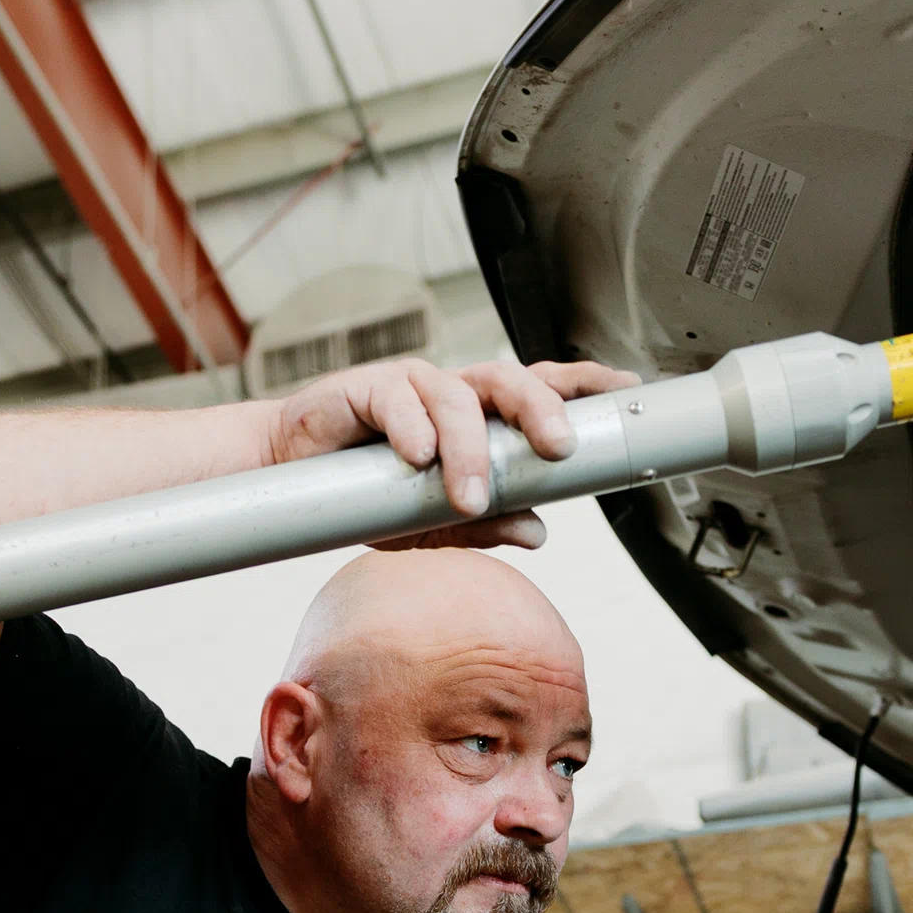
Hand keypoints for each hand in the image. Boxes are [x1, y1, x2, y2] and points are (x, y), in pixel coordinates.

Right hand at [265, 357, 639, 549]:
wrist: (286, 476)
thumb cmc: (365, 493)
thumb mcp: (429, 523)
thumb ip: (481, 526)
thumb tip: (539, 532)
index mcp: (479, 416)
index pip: (541, 388)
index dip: (583, 385)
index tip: (626, 391)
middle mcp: (452, 392)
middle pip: (509, 380)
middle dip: (540, 410)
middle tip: (559, 447)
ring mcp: (410, 386)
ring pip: (455, 398)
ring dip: (469, 450)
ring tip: (467, 497)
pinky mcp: (365, 387)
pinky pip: (397, 400)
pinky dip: (412, 429)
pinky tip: (417, 458)